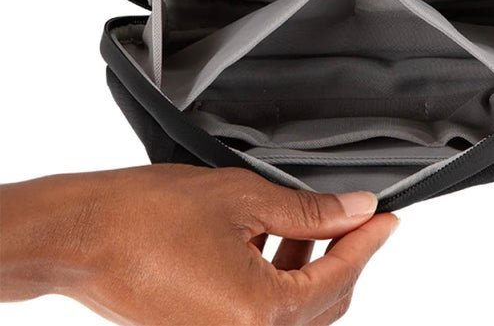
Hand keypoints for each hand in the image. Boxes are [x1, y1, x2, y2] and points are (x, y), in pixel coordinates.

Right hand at [0, 165, 397, 324]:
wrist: (84, 234)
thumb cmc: (149, 214)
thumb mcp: (244, 200)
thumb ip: (310, 212)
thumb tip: (357, 208)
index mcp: (259, 315)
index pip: (338, 278)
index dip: (368, 242)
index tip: (388, 218)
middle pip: (322, 304)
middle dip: (345, 257)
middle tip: (359, 217)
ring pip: (294, 312)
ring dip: (311, 268)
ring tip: (314, 222)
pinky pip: (261, 316)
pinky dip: (279, 280)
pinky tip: (278, 239)